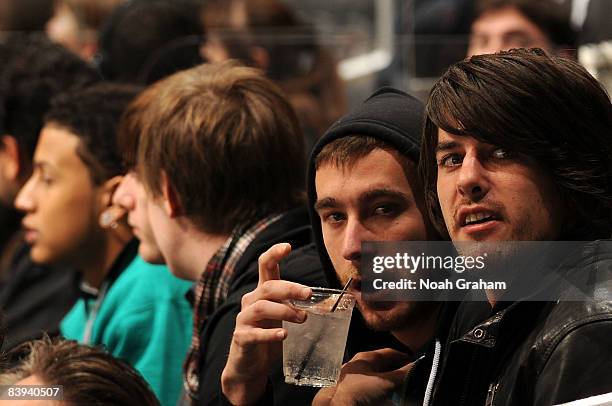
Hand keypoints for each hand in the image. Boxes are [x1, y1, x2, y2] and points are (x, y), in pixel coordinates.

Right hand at [221, 243, 311, 405]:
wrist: (248, 367)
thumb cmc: (269, 337)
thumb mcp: (282, 317)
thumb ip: (295, 306)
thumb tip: (324, 301)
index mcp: (262, 292)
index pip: (265, 266)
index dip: (274, 253)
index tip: (288, 246)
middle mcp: (251, 301)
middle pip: (268, 287)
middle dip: (290, 288)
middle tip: (308, 295)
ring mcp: (244, 319)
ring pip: (262, 307)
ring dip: (285, 311)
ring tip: (302, 319)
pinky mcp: (241, 338)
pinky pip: (255, 333)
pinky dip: (270, 334)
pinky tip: (283, 335)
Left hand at [313, 348, 412, 405]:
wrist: (341, 405)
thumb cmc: (359, 390)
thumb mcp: (386, 382)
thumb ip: (403, 373)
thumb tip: (417, 365)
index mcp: (366, 357)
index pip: (390, 352)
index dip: (405, 357)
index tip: (416, 362)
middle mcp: (360, 365)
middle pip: (385, 366)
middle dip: (398, 372)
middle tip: (411, 377)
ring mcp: (357, 378)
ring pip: (379, 378)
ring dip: (391, 383)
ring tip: (402, 389)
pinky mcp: (355, 390)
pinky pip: (374, 389)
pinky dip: (383, 392)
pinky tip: (389, 397)